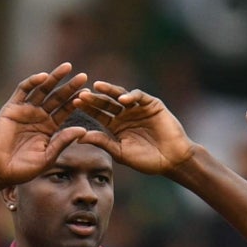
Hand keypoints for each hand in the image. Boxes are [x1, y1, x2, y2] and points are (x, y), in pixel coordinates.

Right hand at [0, 64, 91, 190]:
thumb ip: (62, 142)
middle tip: (84, 76)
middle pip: (57, 97)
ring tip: (67, 67)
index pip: (65, 111)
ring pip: (42, 89)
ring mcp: (25, 110)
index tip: (89, 94)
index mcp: (49, 128)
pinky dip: (32, 82)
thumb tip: (83, 130)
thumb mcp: (47, 157)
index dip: (76, 102)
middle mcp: (39, 117)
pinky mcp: (11, 107)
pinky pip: (23, 90)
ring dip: (54, 78)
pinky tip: (44, 77)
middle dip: (70, 87)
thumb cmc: (22, 169)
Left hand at [75, 84, 193, 175]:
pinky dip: (131, 97)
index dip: (88, 108)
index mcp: (115, 126)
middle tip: (81, 94)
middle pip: (106, 103)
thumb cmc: (146, 160)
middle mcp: (125, 115)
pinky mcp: (152, 104)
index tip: (74, 103)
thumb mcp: (120, 152)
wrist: (172, 160)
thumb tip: (79, 137)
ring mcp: (138, 108)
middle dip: (94, 98)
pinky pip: (140, 97)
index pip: (98, 114)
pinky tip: (122, 101)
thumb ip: (102, 142)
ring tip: (97, 86)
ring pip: (120, 96)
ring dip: (109, 91)